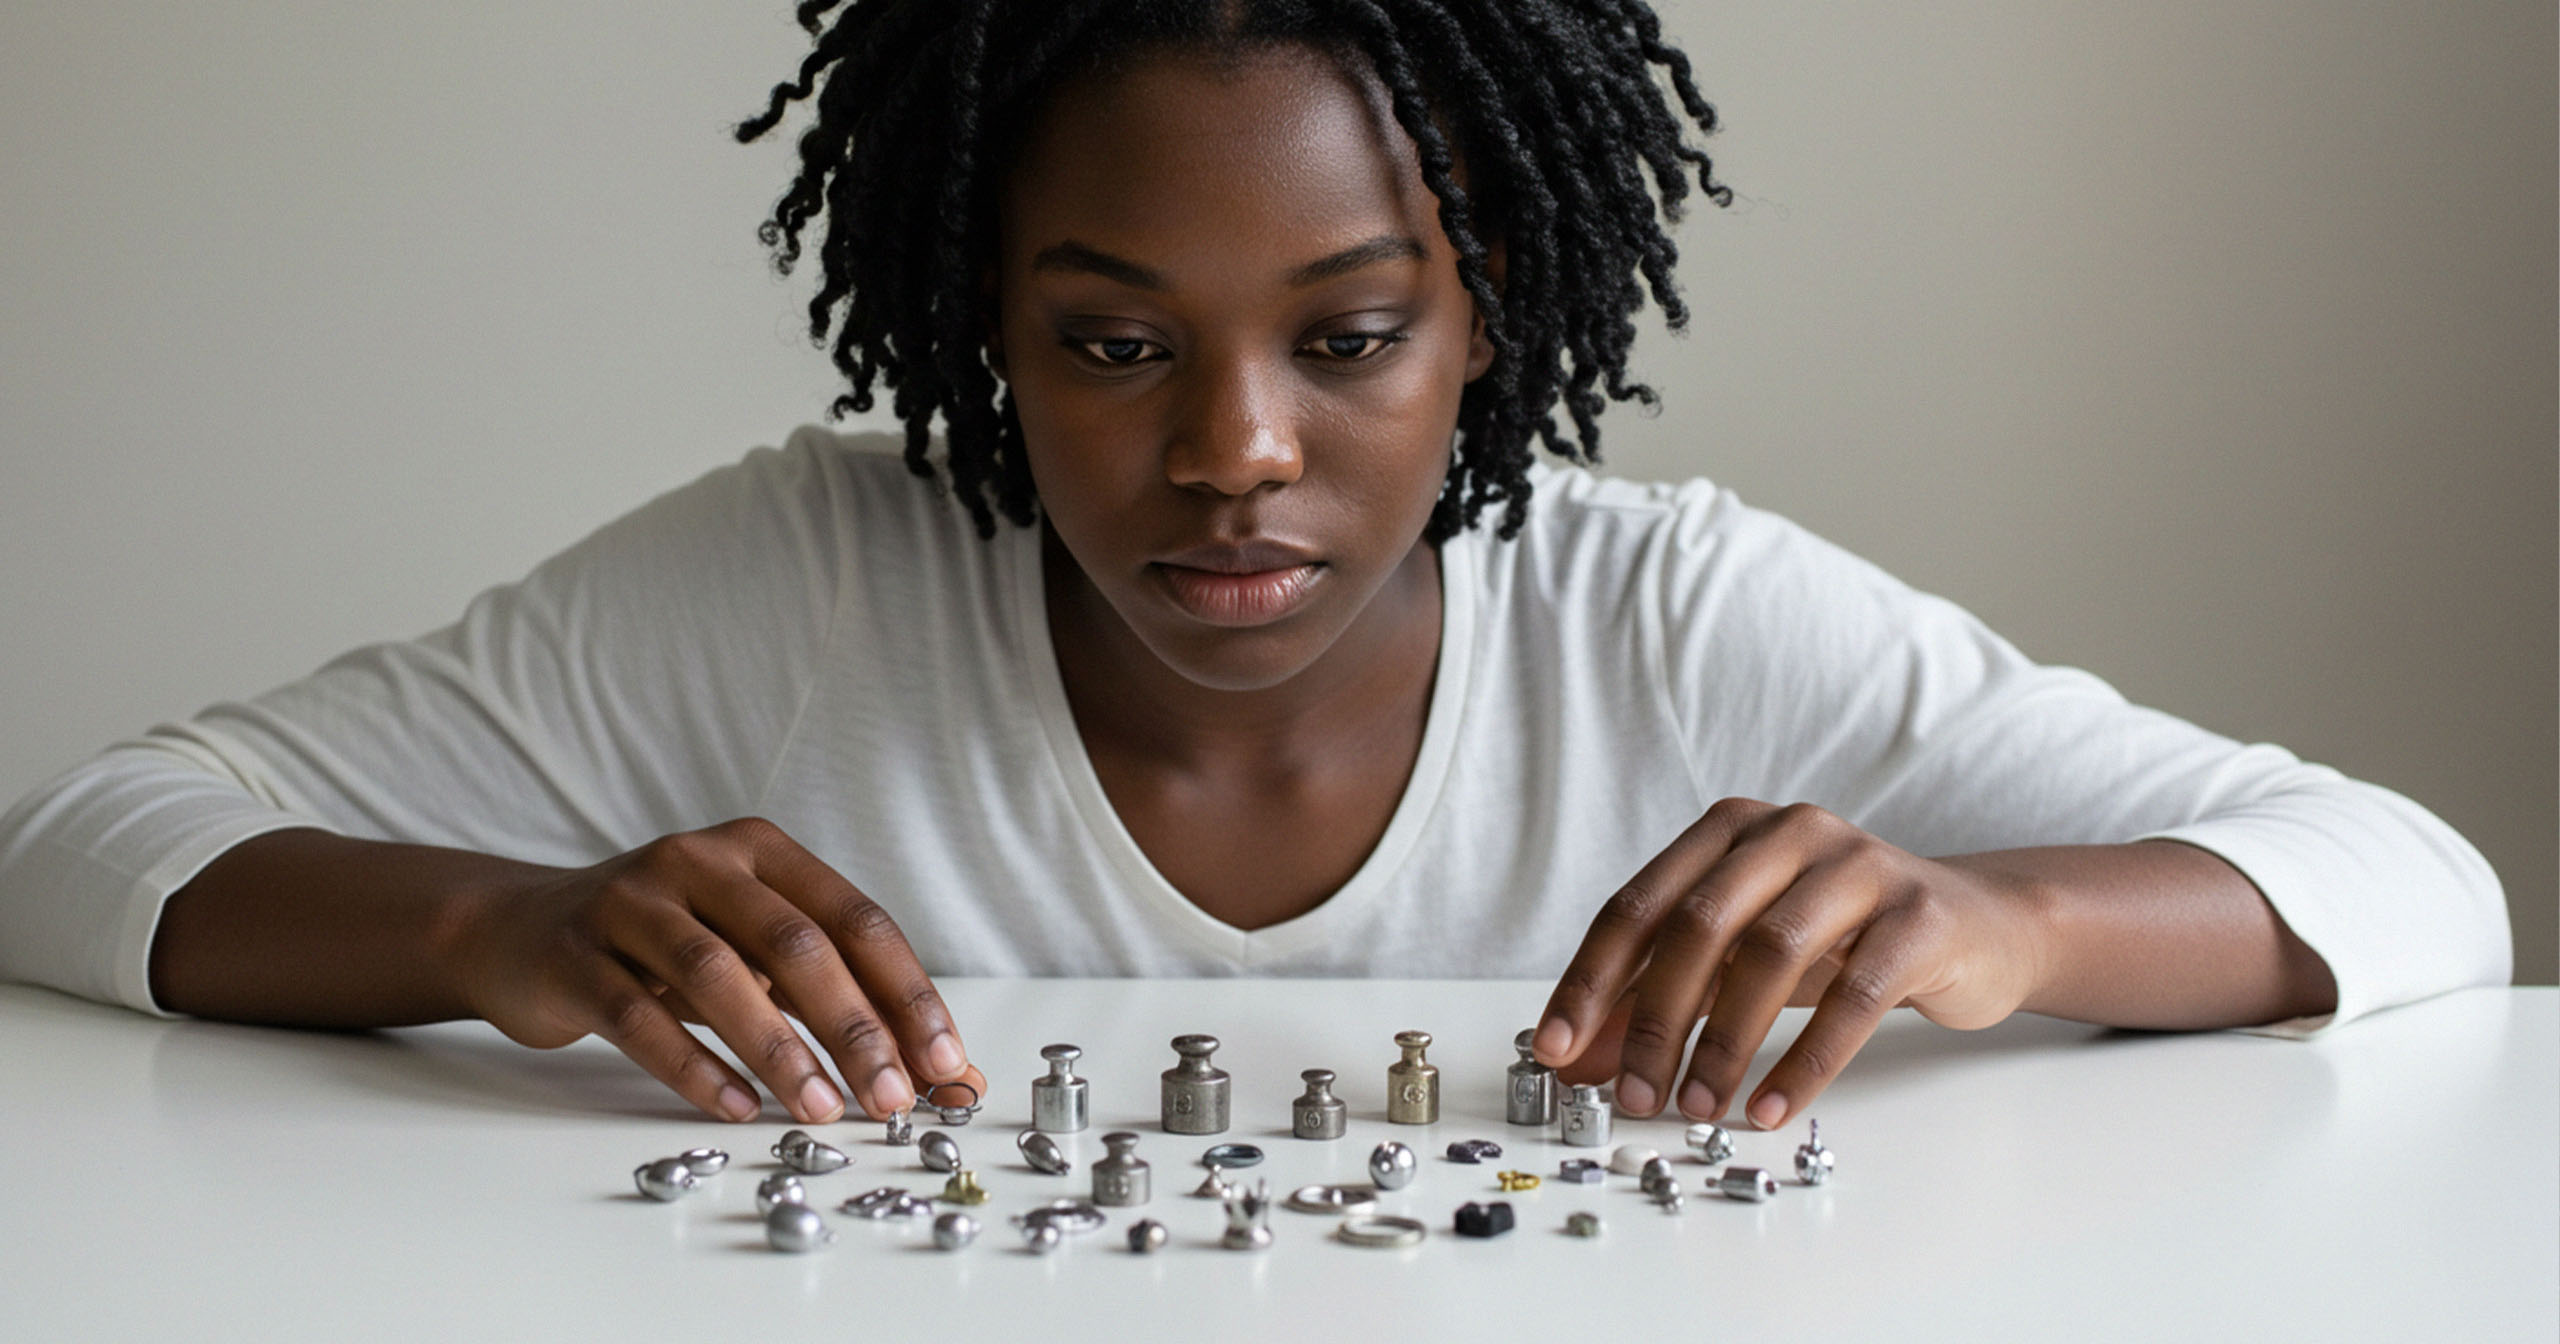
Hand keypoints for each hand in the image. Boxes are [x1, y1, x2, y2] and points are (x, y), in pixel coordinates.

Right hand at [442, 816, 979, 1123]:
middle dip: (855, 1028)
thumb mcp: (755, 961)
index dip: (907, 994)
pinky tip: (734, 1107)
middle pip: (797, 945)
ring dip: (778, 1050)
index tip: (944, 1065)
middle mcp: (701, 860)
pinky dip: (693, 1066)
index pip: (856, 920)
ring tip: (817, 1110)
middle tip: (890, 1099)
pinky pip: (639, 1015)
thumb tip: (947, 1079)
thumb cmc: (663, 949)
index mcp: (762, 851)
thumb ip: (843, 1009)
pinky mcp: (575, 952)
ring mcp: (631, 900)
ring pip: (719, 976)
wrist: (521, 931)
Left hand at [1532, 798, 2048, 1129]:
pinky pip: (1852, 997)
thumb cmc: (1840, 941)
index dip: (1590, 981)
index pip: (1638, 906)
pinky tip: (1771, 1108)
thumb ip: (1661, 998)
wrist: (1976, 928)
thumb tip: (1581, 1060)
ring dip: (1725, 1044)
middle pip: (1697, 927)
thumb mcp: (1740, 961)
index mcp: (1729, 831)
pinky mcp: (1918, 917)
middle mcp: (1789, 832)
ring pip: (1769, 956)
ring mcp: (1859, 867)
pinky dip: (1803, 1061)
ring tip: (1698, 1108)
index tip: (1556, 1050)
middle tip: (1634, 1096)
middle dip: (1654, 1021)